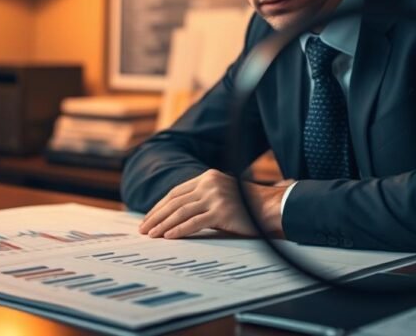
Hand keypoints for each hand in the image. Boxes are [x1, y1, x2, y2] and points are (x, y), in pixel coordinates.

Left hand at [138, 169, 286, 239]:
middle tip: (143, 229)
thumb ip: (202, 199)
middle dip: (156, 216)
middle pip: (175, 202)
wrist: (272, 209)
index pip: (176, 192)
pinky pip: (194, 223)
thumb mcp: (222, 195)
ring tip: (151, 235)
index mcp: (208, 177)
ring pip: (181, 212)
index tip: (149, 218)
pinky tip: (168, 237)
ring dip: (163, 225)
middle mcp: (210, 184)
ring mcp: (216, 197)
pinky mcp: (222, 212)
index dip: (160, 206)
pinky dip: (178, 231)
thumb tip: (175, 215)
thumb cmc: (246, 207)